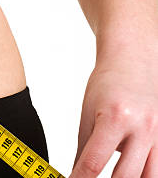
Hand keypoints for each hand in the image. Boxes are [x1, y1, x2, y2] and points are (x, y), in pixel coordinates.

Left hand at [70, 34, 157, 177]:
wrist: (134, 61)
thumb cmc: (108, 82)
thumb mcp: (88, 112)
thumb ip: (84, 146)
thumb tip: (77, 172)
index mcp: (116, 119)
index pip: (94, 162)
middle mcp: (143, 129)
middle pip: (126, 176)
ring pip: (150, 177)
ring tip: (114, 177)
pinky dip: (145, 172)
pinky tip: (131, 171)